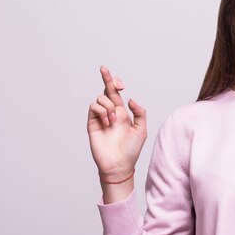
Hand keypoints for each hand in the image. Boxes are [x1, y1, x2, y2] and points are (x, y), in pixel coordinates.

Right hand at [87, 65, 146, 181]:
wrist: (119, 165)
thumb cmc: (132, 150)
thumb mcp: (142, 130)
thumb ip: (140, 113)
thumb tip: (129, 99)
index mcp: (123, 112)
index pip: (117, 93)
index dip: (115, 82)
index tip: (120, 83)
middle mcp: (111, 112)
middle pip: (106, 90)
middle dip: (106, 77)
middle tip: (104, 69)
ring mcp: (101, 117)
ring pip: (100, 98)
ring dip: (109, 106)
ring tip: (114, 121)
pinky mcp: (92, 123)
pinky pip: (93, 107)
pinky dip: (102, 111)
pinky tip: (108, 122)